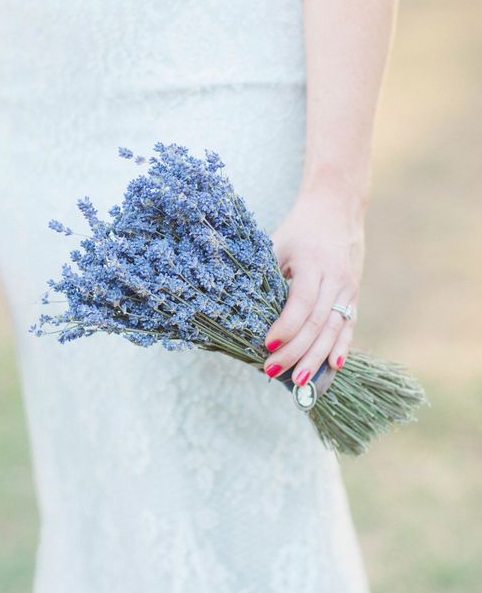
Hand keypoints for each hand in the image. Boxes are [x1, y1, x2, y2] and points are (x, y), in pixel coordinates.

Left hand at [263, 190, 364, 384]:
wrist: (337, 210)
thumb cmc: (299, 229)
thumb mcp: (277, 244)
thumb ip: (264, 274)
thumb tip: (237, 308)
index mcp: (314, 263)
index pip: (302, 301)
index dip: (286, 326)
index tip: (267, 344)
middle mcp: (336, 278)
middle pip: (317, 323)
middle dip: (295, 351)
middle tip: (272, 370)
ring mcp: (349, 289)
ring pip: (334, 330)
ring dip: (316, 358)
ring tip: (300, 382)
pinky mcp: (354, 297)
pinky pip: (348, 327)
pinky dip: (340, 348)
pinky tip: (333, 367)